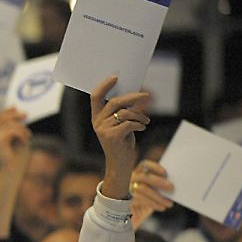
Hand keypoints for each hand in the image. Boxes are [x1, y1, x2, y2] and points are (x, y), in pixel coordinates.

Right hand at [0, 107, 31, 171]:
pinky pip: (12, 131)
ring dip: (22, 129)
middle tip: (26, 115)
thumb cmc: (19, 158)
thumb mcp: (21, 139)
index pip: (1, 117)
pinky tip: (25, 141)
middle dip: (15, 114)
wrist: (13, 171)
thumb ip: (19, 128)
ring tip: (27, 137)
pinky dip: (21, 134)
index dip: (7, 111)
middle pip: (3, 117)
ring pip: (9, 124)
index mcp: (1, 134)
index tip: (15, 107)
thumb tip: (22, 115)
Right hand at [90, 76, 149, 198]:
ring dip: (140, 115)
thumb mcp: (120, 125)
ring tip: (146, 120)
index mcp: (96, 118)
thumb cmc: (122, 143)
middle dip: (132, 97)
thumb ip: (121, 112)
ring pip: (126, 113)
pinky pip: (130, 123)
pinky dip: (140, 124)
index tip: (115, 77)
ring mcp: (103, 130)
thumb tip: (134, 96)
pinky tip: (142, 127)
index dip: (104, 86)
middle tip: (146, 96)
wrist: (120, 164)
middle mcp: (97, 122)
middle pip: (115, 102)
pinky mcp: (112, 137)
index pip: (95, 97)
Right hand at [129, 160, 173, 228]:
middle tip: (171, 188)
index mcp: (137, 173)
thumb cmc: (144, 202)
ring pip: (143, 189)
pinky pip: (140, 200)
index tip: (165, 173)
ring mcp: (126, 189)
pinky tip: (161, 207)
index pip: (144, 165)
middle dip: (159, 182)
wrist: (129, 217)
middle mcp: (129, 179)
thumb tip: (171, 184)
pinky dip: (153, 204)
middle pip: (144, 177)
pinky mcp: (125, 200)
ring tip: (169, 203)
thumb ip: (158, 186)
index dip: (155, 167)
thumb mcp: (151, 192)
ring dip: (158, 196)